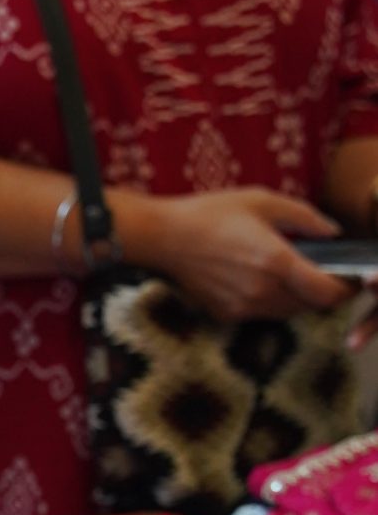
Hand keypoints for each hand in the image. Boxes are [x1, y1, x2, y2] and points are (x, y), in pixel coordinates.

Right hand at [114, 188, 352, 321]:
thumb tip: (333, 232)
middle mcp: (262, 290)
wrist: (163, 237)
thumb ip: (305, 217)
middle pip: (311, 305)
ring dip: (299, 298)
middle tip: (325, 273)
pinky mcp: (227, 314)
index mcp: (276, 261)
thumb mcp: (262, 200)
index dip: (347, 289)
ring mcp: (244, 306)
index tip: (352, 278)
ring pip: (289, 312)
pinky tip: (261, 279)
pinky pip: (263, 313)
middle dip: (324, 292)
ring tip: (295, 275)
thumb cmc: (210, 213)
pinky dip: (272, 301)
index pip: (327, 292)